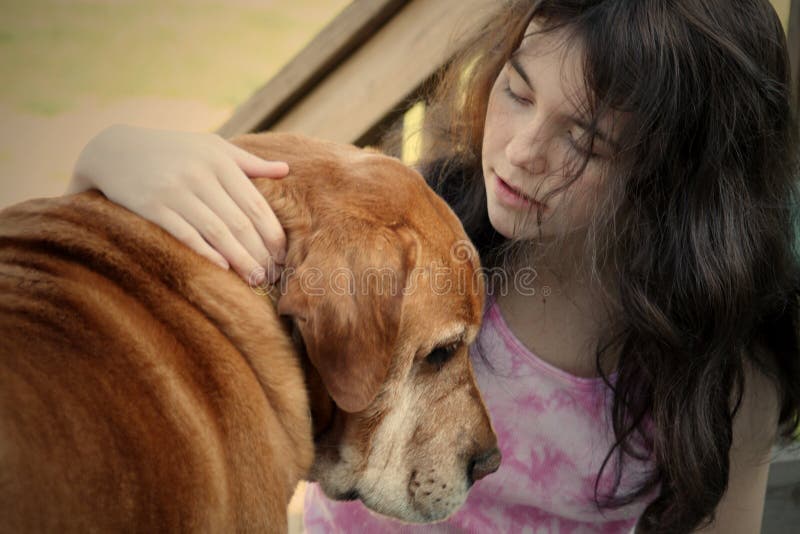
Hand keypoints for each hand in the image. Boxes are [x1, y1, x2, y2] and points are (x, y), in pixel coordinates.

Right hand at [68, 125, 288, 282]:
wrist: (114, 150)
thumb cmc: (173, 151)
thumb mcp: (210, 147)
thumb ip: (248, 161)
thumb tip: (285, 169)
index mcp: (219, 160)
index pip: (256, 205)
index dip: (273, 235)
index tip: (284, 257)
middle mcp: (199, 174)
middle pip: (240, 222)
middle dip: (260, 253)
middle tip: (273, 276)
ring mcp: (175, 190)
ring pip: (217, 232)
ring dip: (240, 260)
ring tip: (256, 280)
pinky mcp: (151, 206)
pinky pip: (186, 234)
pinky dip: (207, 253)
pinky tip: (224, 269)